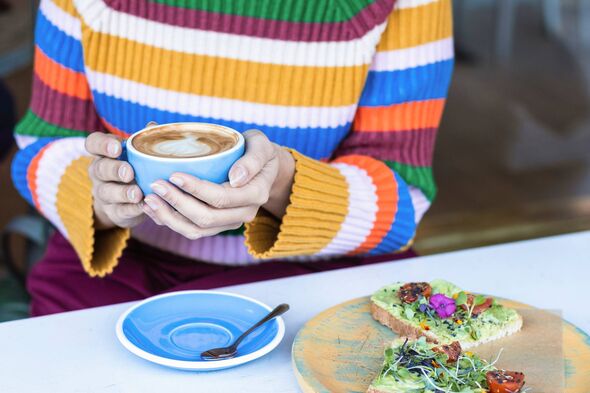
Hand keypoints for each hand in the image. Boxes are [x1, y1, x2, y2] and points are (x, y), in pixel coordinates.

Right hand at [86, 133, 144, 229]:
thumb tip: (153, 125)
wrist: (129, 201)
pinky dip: (131, 209)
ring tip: (137, 193)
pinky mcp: (113, 212)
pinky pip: (119, 210)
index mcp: (104, 153)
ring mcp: (104, 193)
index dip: (102, 145)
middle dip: (114, 170)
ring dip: (122, 192)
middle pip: (100, 168)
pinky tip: (143, 206)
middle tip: (129, 172)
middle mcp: (99, 172)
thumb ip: (144, 142)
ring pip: (107, 191)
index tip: (116, 148)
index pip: (93, 143)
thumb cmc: (136, 169)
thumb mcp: (138, 155)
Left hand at [141, 130, 294, 239]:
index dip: (196, 189)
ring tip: (149, 200)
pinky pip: (192, 230)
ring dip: (170, 218)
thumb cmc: (258, 150)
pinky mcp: (217, 225)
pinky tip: (153, 209)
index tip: (174, 175)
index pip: (221, 197)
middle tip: (155, 186)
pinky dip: (171, 222)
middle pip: (206, 218)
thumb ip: (253, 159)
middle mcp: (244, 213)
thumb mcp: (261, 145)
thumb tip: (235, 177)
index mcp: (255, 194)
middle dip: (177, 204)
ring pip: (197, 230)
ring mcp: (230, 222)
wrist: (263, 167)